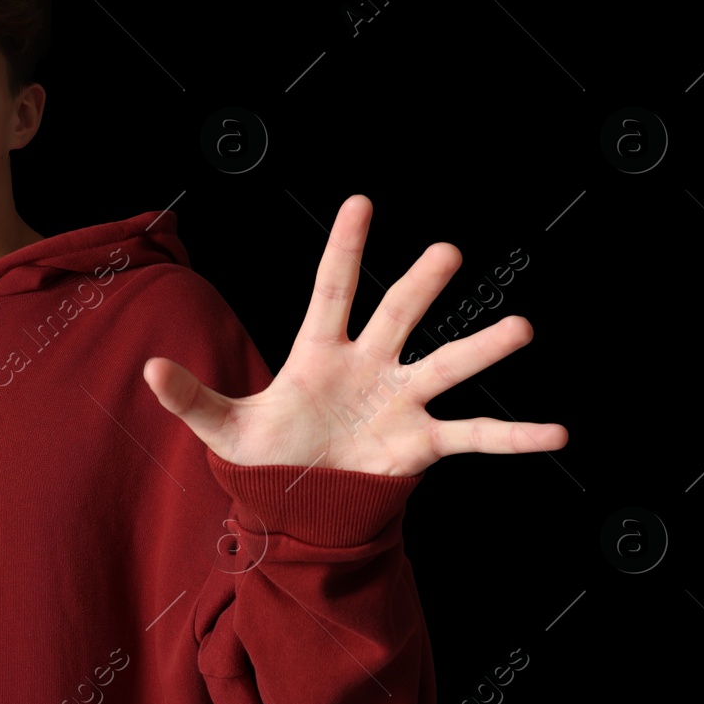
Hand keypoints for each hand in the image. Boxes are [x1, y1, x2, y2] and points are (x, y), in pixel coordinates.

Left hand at [143, 195, 566, 477]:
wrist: (299, 502)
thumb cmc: (266, 454)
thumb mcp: (223, 427)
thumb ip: (191, 397)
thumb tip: (147, 370)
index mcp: (318, 353)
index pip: (332, 289)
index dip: (345, 249)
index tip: (361, 201)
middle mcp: (368, 366)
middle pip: (397, 315)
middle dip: (420, 284)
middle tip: (448, 251)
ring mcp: (399, 401)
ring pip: (446, 365)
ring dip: (482, 348)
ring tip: (521, 328)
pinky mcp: (422, 443)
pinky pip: (475, 434)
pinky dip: (515, 436)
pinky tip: (556, 433)